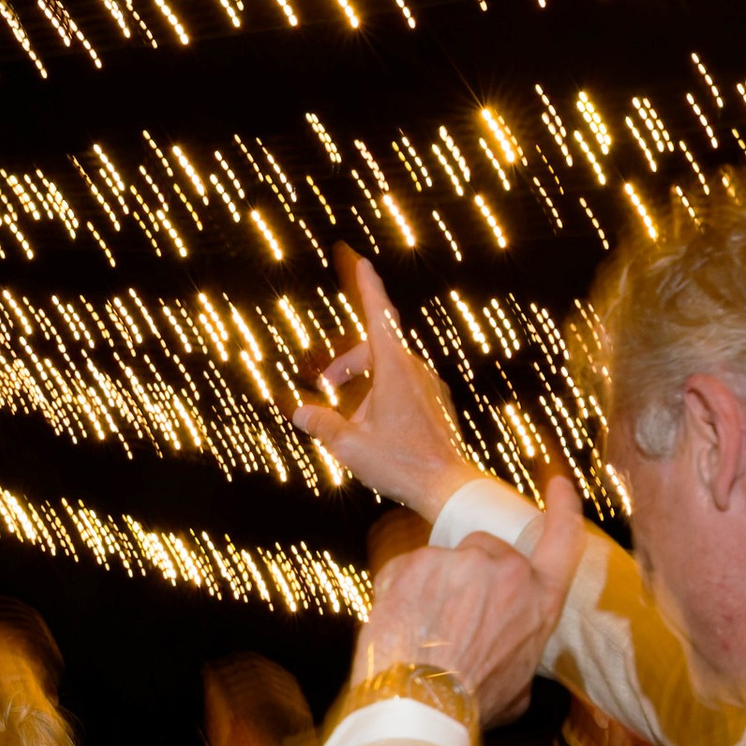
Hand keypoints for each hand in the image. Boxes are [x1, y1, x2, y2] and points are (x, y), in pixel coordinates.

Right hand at [291, 247, 480, 515]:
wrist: (446, 485)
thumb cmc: (399, 463)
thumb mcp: (349, 446)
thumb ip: (321, 423)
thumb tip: (299, 411)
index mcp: (394, 369)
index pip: (377, 315)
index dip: (366, 287)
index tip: (359, 260)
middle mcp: (414, 370)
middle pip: (374, 348)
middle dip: (345, 361)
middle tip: (321, 383)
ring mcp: (428, 385)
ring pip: (387, 370)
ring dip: (362, 383)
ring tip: (346, 417)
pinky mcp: (435, 403)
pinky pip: (402, 386)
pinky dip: (380, 394)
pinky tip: (371, 426)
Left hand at [351, 477, 588, 722]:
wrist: (422, 704)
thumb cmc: (472, 702)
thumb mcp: (520, 684)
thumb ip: (519, 649)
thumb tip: (507, 649)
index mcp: (540, 599)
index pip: (563, 540)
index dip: (562, 509)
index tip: (558, 485)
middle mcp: (506, 570)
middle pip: (486, 548)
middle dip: (468, 573)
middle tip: (450, 617)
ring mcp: (459, 561)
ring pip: (442, 561)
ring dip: (432, 587)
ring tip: (423, 634)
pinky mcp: (416, 562)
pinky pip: (405, 570)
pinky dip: (399, 593)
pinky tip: (400, 627)